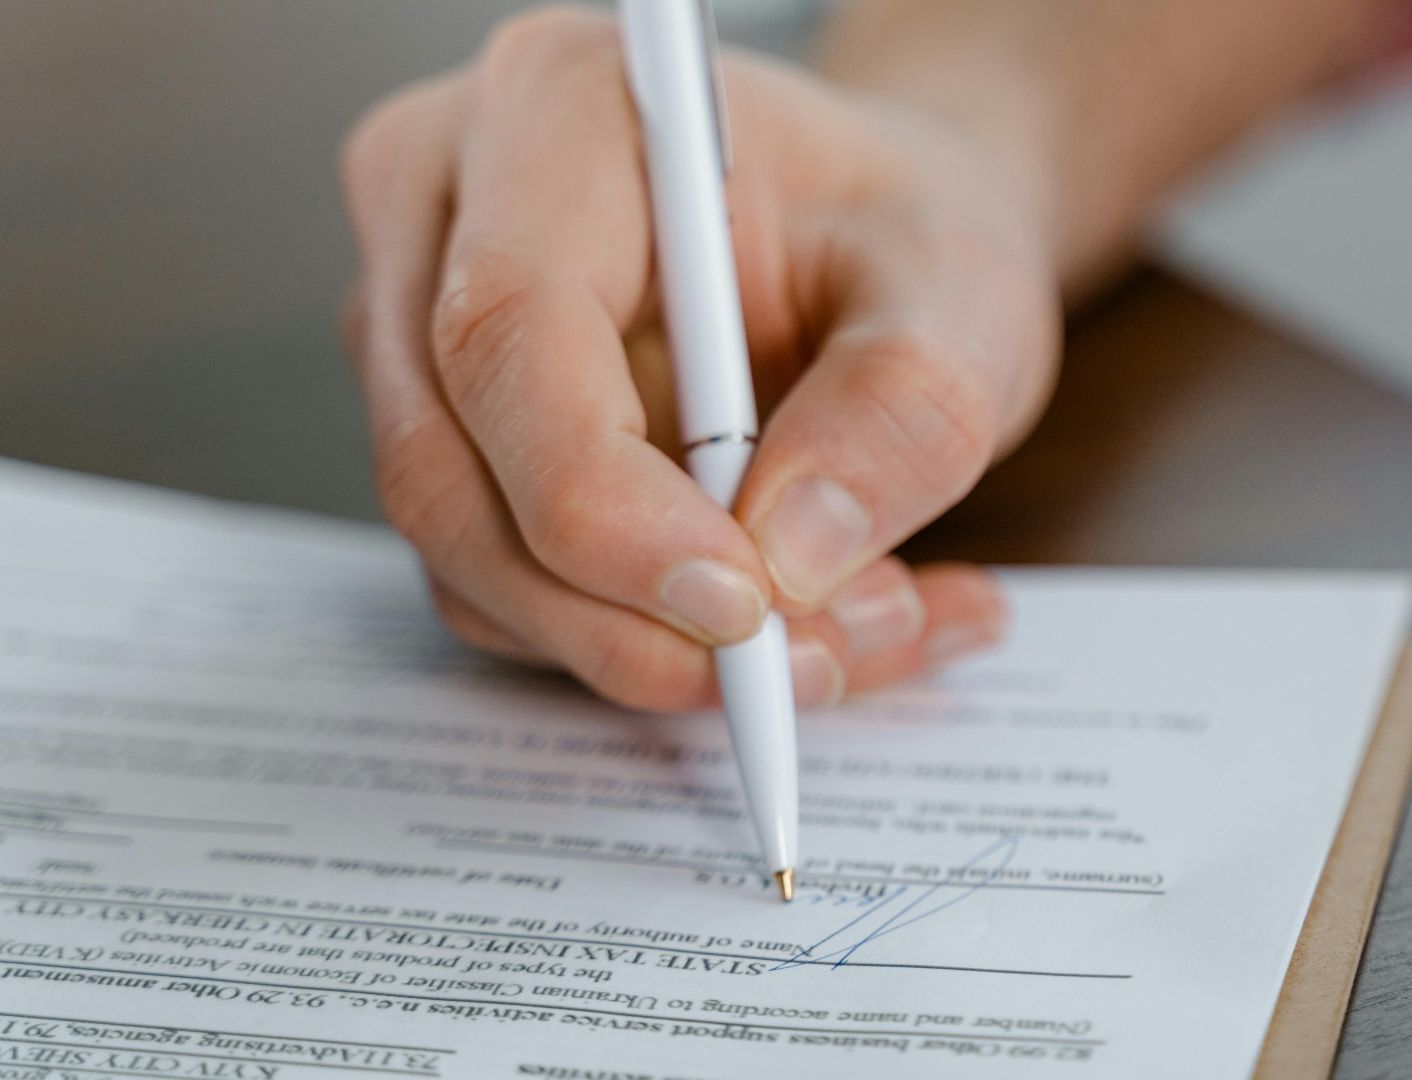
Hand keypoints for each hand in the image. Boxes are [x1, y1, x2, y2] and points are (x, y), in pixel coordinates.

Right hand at [338, 6, 1058, 710]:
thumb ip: (902, 405)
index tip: (743, 606)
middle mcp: (450, 212)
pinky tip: (805, 619)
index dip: (603, 503)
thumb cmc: (901, 229)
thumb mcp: (960, 290)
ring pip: (474, 560)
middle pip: (451, 470)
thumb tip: (790, 557)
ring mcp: (428, 336)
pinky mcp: (458, 443)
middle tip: (809, 658)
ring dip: (659, 648)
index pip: (509, 332)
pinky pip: (512, 593)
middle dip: (630, 616)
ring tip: (860, 622)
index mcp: (560, 114)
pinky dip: (653, 644)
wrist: (882, 245)